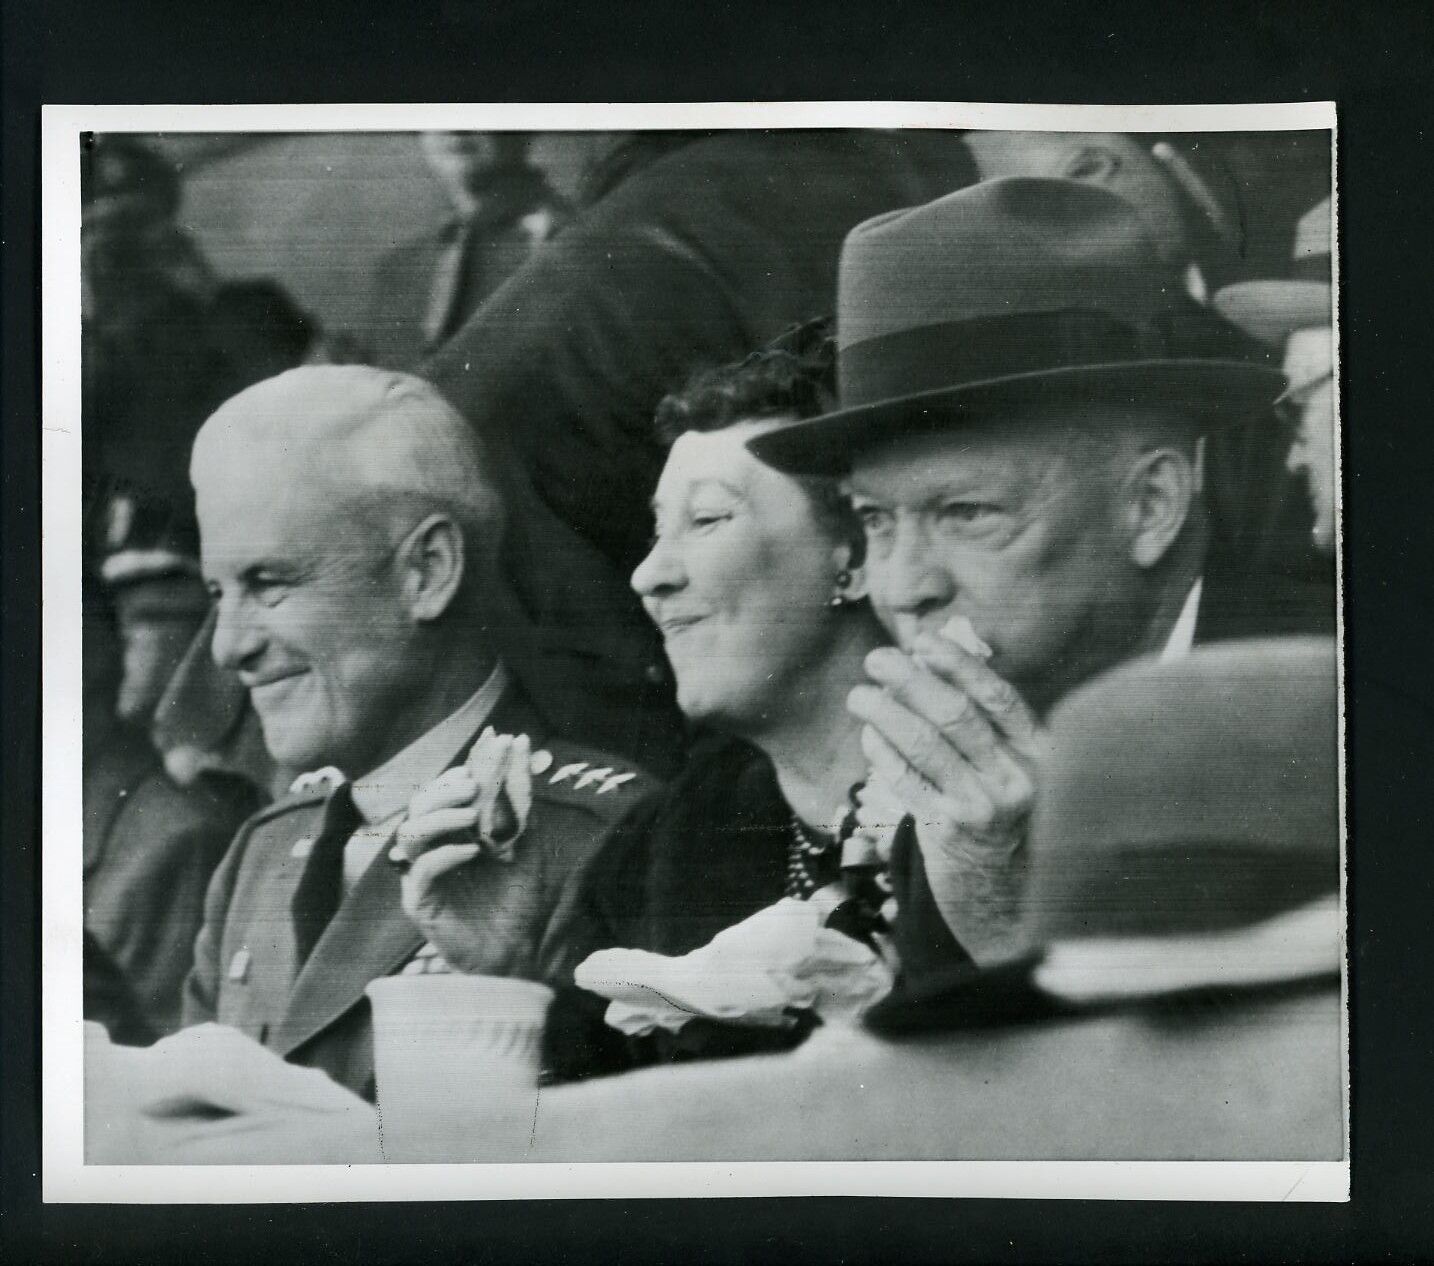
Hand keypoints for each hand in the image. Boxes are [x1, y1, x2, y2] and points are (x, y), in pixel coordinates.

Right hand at [394, 729, 544, 973]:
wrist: (519, 954)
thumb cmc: (521, 900)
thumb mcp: (529, 841)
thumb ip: (521, 798)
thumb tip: (521, 748)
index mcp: (457, 830)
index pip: (452, 788)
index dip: (468, 763)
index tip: (493, 740)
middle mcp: (434, 847)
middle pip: (420, 804)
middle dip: (444, 788)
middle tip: (472, 785)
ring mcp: (423, 874)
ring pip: (410, 832)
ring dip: (439, 817)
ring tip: (471, 817)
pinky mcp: (419, 902)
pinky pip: (418, 872)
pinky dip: (443, 855)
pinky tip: (471, 852)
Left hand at [847, 631, 1047, 961]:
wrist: (998, 876)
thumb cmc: (994, 795)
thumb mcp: (1004, 754)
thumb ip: (976, 707)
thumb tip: (926, 650)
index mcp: (1037, 749)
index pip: (997, 696)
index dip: (958, 664)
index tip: (923, 640)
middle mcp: (1016, 777)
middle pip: (957, 716)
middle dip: (911, 681)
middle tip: (877, 660)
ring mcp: (983, 806)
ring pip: (926, 747)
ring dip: (885, 714)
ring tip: (859, 695)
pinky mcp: (948, 829)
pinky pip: (905, 782)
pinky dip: (882, 753)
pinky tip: (868, 735)